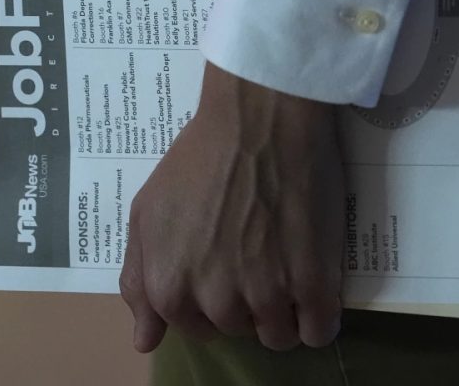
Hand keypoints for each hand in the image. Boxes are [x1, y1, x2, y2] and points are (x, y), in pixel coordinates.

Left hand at [119, 62, 345, 352]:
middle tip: (256, 254)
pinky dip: (319, 317)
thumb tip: (144, 341)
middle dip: (244, 302)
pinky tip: (315, 286)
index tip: (224, 269)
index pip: (193, 328)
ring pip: (278, 336)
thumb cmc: (199, 157)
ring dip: (283, 311)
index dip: (209, 300)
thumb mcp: (147, 211)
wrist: (260, 118)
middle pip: (236, 329)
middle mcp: (216, 301)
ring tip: (288, 266)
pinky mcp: (313, 284)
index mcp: (169, 288)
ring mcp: (267, 295)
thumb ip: (138, 277)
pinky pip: (319, 332)